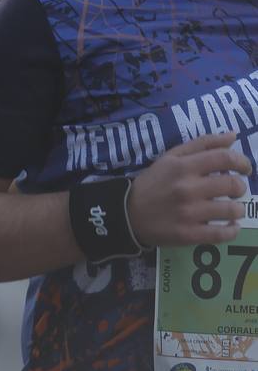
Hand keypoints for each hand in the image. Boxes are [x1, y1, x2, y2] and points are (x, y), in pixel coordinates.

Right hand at [128, 132, 251, 247]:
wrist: (127, 213)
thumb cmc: (152, 183)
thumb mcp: (170, 158)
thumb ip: (202, 144)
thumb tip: (232, 135)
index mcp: (182, 167)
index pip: (224, 158)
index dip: (242, 162)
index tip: (244, 168)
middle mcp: (187, 188)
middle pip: (232, 185)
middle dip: (239, 187)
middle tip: (233, 190)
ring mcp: (189, 213)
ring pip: (232, 210)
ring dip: (237, 209)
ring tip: (229, 209)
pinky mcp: (189, 234)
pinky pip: (223, 233)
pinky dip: (232, 229)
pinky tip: (228, 225)